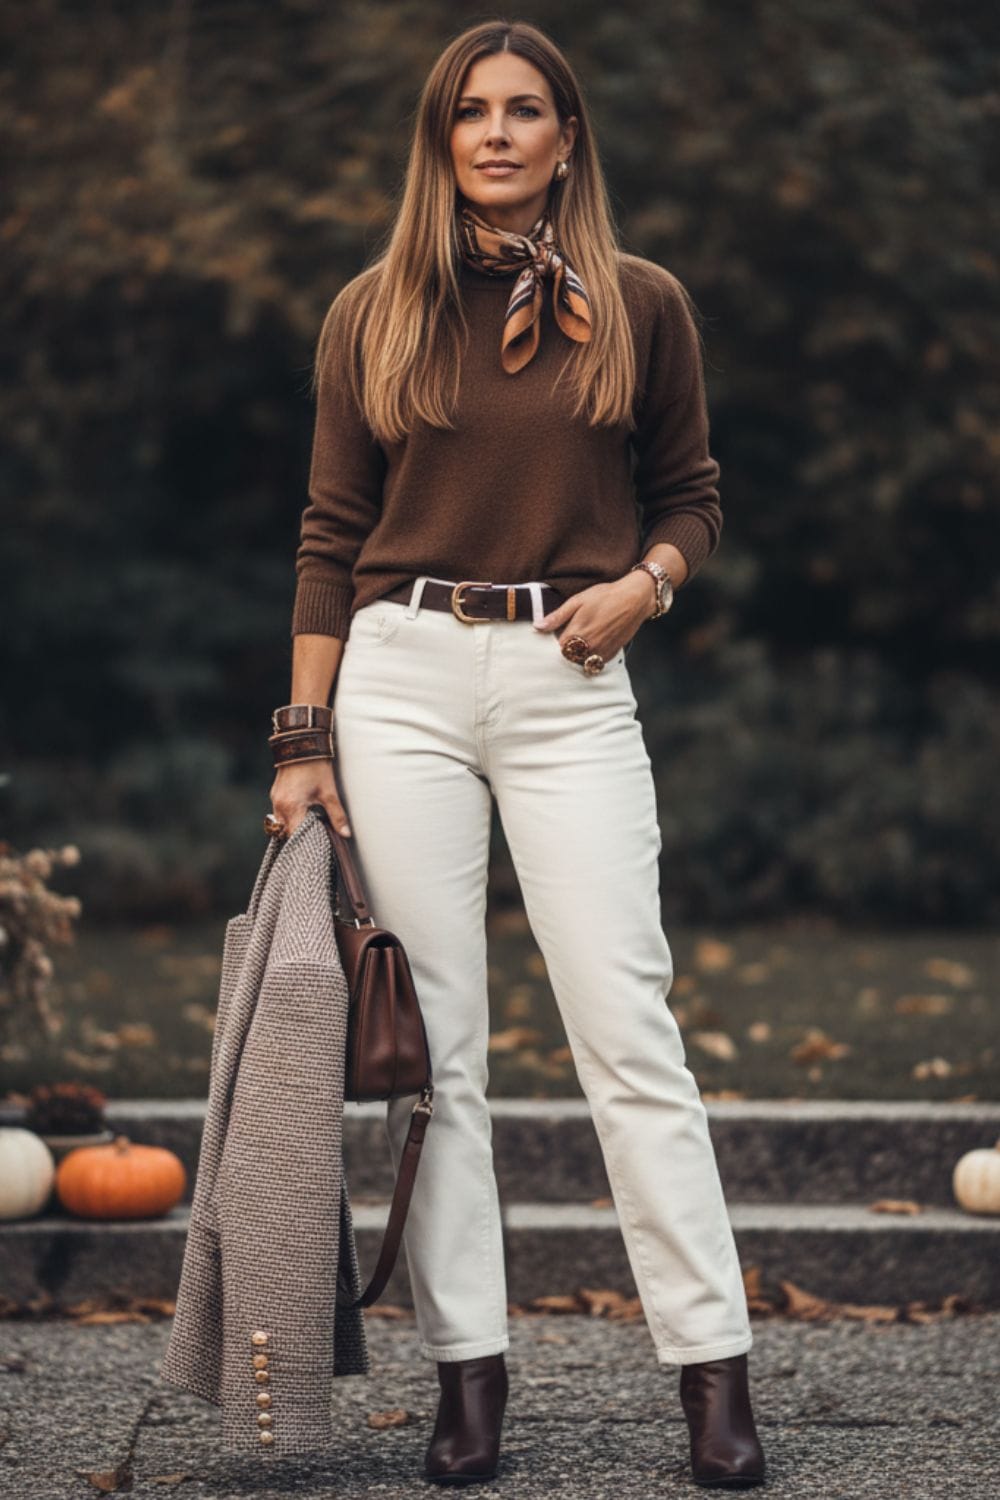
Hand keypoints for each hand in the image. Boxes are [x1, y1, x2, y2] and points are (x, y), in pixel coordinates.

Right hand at [270, 757, 351, 838]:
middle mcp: (279, 805)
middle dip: (298, 837)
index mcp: (291, 807)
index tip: (317, 845)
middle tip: (314, 838)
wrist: (302, 742)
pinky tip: (302, 814)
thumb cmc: (316, 767)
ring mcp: (275, 799)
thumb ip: (337, 815)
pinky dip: (289, 817)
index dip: (305, 843)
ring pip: (280, 823)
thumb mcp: (329, 792)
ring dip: (293, 827)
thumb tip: (346, 833)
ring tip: (309, 827)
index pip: (295, 836)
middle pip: (285, 832)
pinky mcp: (275, 793)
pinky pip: (279, 813)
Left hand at [532, 572, 655, 660]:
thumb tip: (537, 627)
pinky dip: (593, 656)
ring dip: (580, 655)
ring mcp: (601, 653)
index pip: (558, 648)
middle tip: (576, 633)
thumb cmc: (605, 596)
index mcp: (576, 634)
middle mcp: (588, 647)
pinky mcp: (612, 654)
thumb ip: (557, 617)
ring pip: (583, 662)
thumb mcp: (577, 601)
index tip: (563, 631)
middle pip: (569, 657)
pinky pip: (596, 663)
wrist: (634, 599)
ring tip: (586, 638)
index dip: (559, 640)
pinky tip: (597, 642)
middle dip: (569, 649)